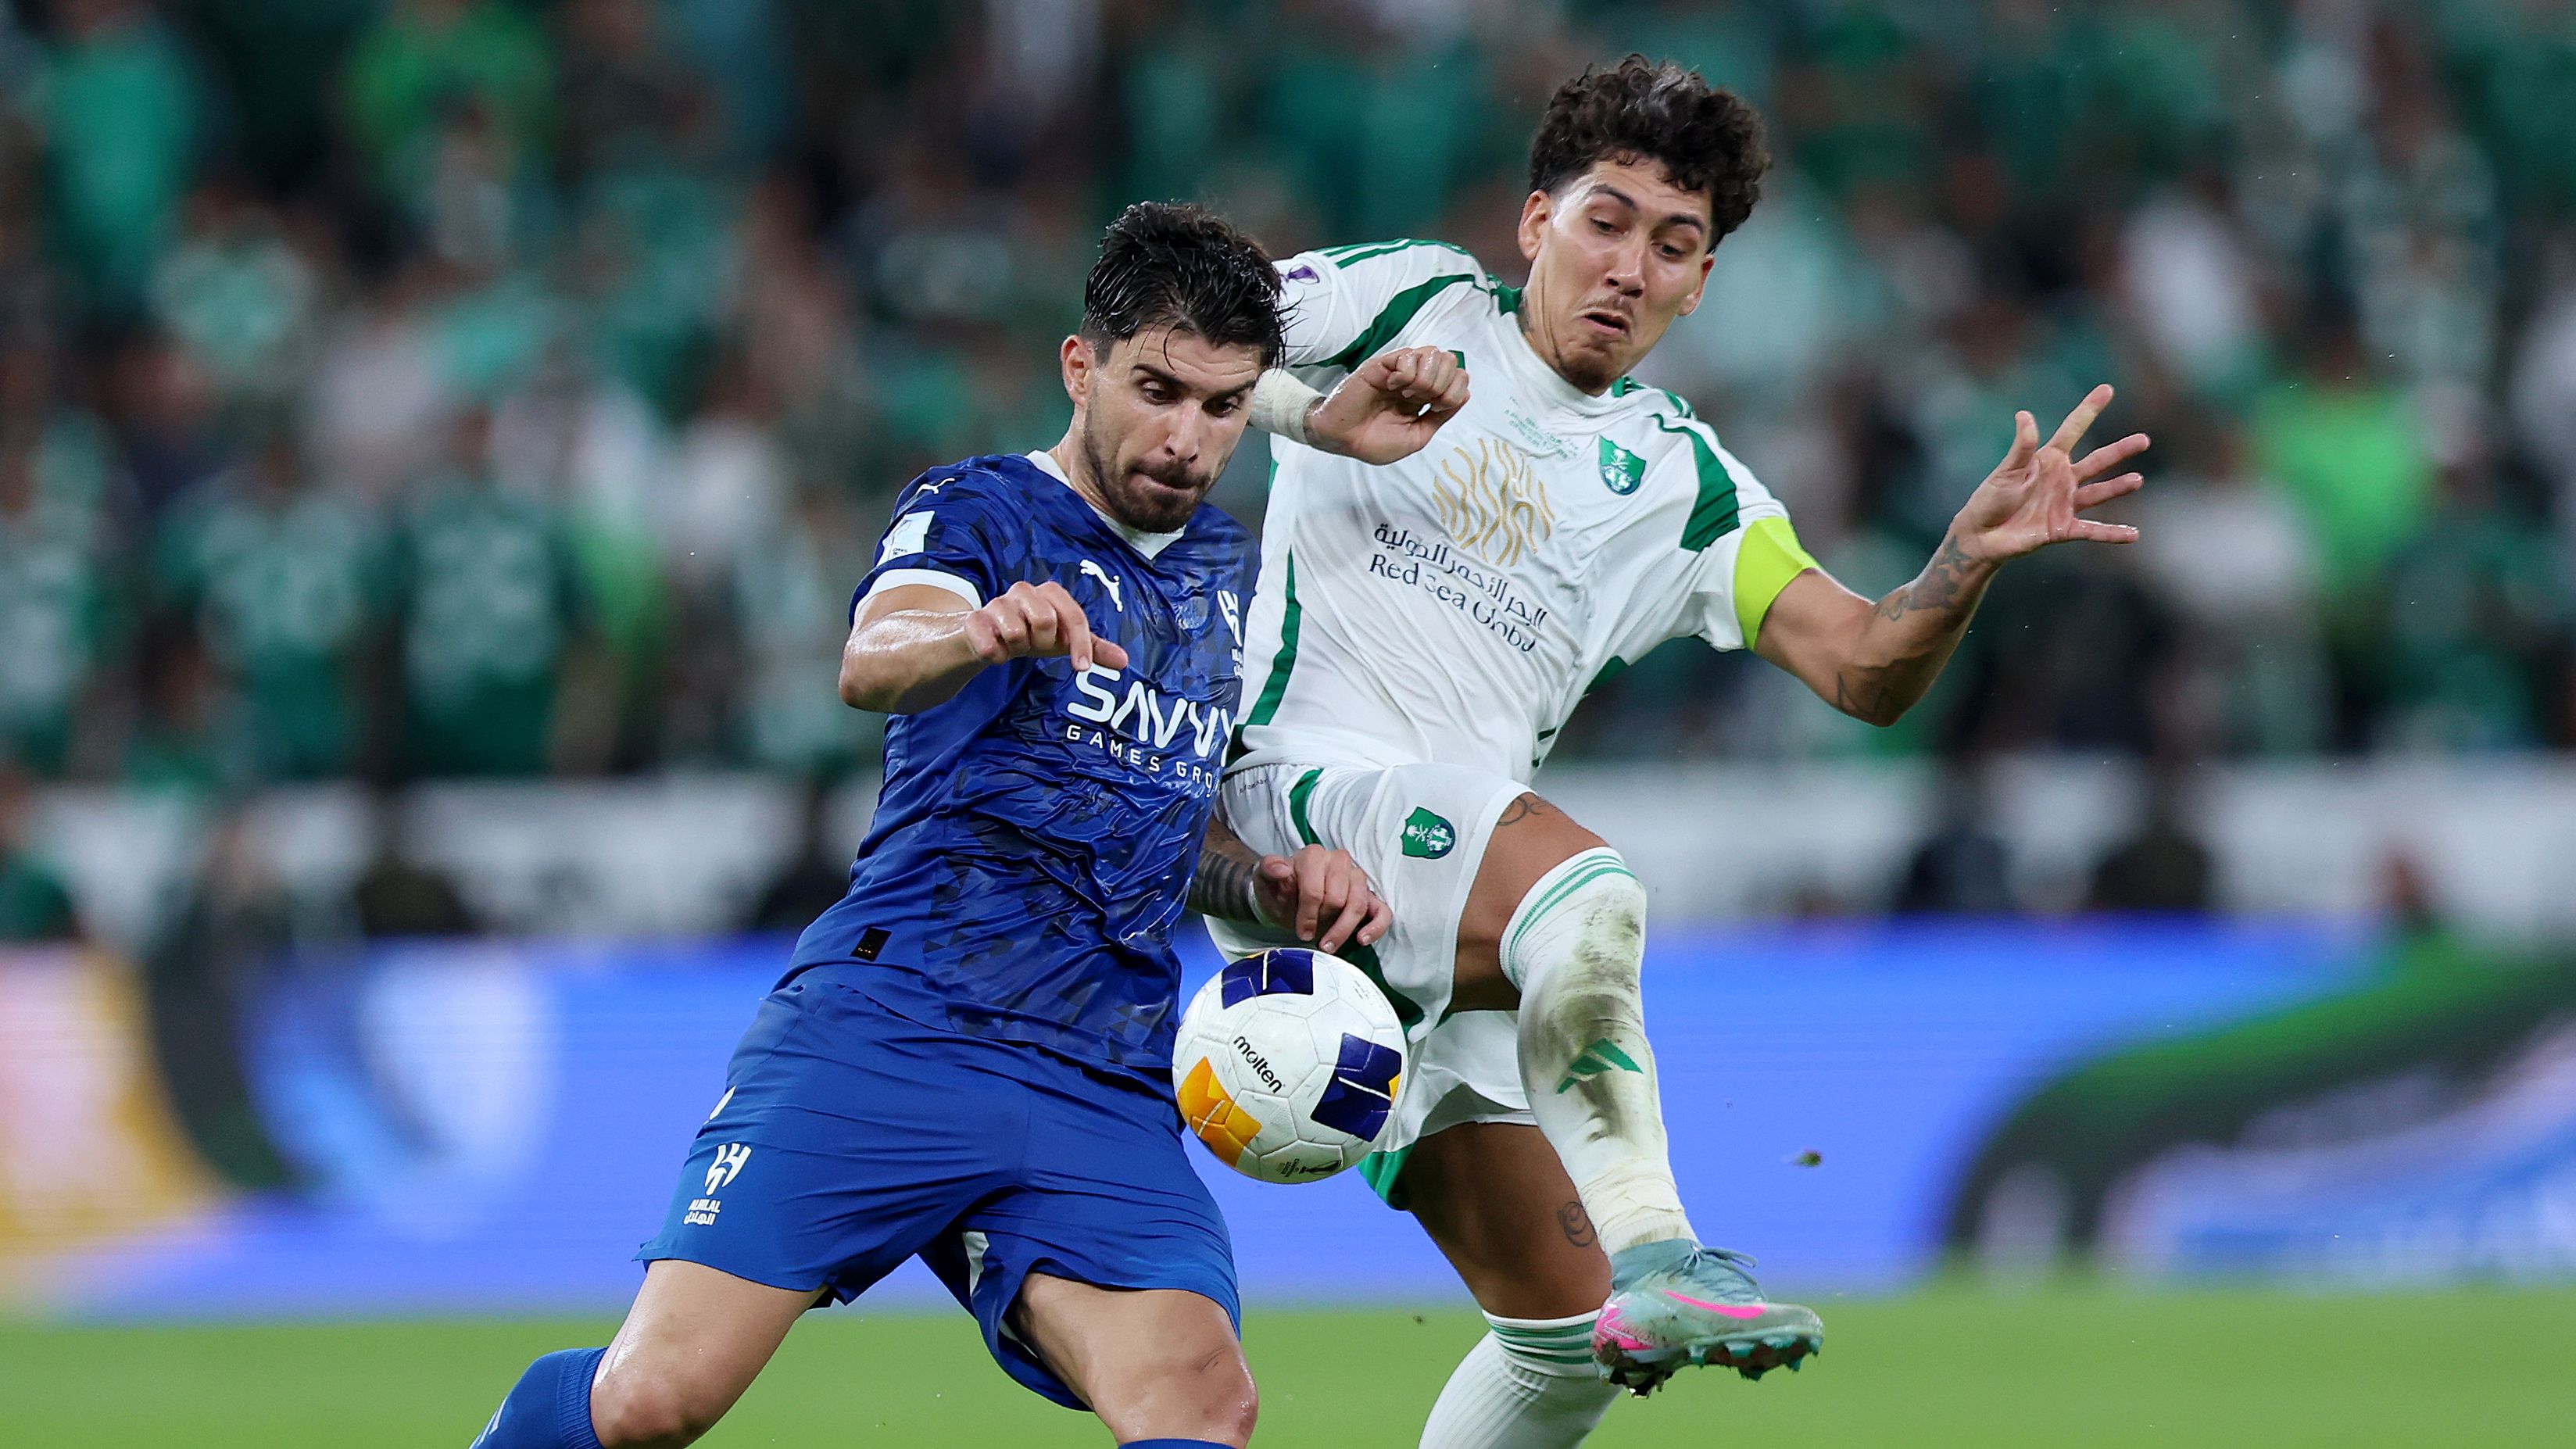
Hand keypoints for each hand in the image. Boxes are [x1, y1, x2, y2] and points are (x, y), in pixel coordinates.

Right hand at [960, 580, 1130, 672]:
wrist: (985, 637)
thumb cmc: (1030, 635)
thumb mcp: (1062, 641)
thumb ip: (1092, 648)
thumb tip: (1124, 661)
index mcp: (1049, 593)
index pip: (1072, 615)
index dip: (1080, 643)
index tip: (1081, 669)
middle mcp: (1022, 592)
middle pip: (1044, 620)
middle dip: (1043, 642)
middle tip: (1035, 645)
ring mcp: (996, 604)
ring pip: (1016, 632)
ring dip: (1017, 648)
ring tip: (1013, 644)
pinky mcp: (974, 621)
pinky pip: (990, 645)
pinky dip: (996, 656)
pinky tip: (996, 651)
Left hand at [1252, 844, 1390, 955]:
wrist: (1284, 899)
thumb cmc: (1278, 889)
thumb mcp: (1265, 879)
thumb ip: (1270, 869)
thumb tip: (1282, 869)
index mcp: (1314, 855)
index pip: (1316, 889)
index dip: (1308, 914)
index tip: (1300, 930)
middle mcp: (1339, 861)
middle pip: (1340, 898)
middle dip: (1324, 921)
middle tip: (1309, 935)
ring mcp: (1356, 878)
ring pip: (1359, 904)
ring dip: (1344, 930)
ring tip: (1328, 946)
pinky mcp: (1368, 897)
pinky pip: (1382, 911)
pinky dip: (1375, 927)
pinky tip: (1362, 939)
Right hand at [1308, 346, 1469, 463]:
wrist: (1342, 439)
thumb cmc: (1374, 441)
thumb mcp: (1417, 436)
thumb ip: (1441, 417)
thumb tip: (1466, 395)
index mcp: (1426, 395)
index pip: (1459, 377)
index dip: (1455, 392)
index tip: (1436, 408)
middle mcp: (1416, 378)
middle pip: (1450, 361)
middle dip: (1444, 384)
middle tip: (1424, 400)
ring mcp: (1400, 369)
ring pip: (1434, 353)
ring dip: (1427, 378)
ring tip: (1408, 393)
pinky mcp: (1383, 363)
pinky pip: (1409, 356)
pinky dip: (1406, 374)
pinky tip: (1392, 386)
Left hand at [1949, 384, 2149, 563]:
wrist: (1981, 536)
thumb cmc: (1990, 499)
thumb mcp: (2006, 471)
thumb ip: (2021, 447)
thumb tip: (2024, 414)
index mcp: (2048, 459)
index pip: (2073, 429)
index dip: (2089, 409)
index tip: (2107, 389)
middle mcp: (2062, 479)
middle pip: (2097, 461)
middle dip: (2120, 451)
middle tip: (2143, 440)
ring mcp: (2065, 504)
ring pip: (2099, 493)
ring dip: (2118, 487)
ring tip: (2137, 480)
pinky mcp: (2063, 529)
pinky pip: (2092, 531)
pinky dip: (2112, 534)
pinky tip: (2133, 535)